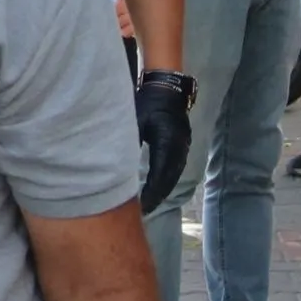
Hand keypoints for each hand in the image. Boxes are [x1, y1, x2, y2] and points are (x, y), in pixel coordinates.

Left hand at [135, 71, 194, 210]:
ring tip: (150, 204)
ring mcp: (184, 148)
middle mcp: (180, 147)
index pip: (160, 173)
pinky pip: (176, 169)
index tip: (142, 205)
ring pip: (174, 176)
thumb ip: (129, 144)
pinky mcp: (183, 147)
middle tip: (144, 211)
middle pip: (169, 179)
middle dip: (157, 196)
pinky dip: (167, 182)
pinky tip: (158, 189)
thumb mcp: (135, 122)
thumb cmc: (148, 104)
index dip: (151, 191)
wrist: (168, 90)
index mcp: (167, 141)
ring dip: (163, 191)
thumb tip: (116, 166)